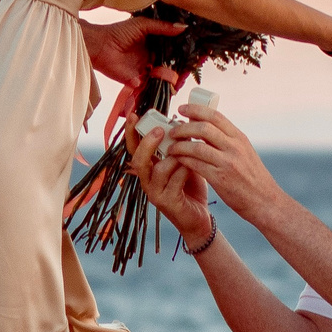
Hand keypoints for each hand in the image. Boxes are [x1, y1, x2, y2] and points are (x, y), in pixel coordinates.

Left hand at [82, 16, 187, 94]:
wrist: (100, 46)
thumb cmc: (119, 32)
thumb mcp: (143, 25)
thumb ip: (162, 27)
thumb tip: (183, 28)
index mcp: (155, 45)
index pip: (172, 51)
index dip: (182, 54)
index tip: (195, 56)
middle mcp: (152, 58)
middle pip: (169, 65)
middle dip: (179, 69)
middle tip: (190, 71)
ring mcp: (145, 70)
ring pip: (162, 77)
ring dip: (171, 79)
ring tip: (180, 80)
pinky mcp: (137, 81)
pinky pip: (150, 86)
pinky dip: (159, 88)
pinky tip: (169, 88)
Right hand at [128, 127, 215, 248]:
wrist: (199, 217)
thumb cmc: (191, 187)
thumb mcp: (184, 162)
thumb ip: (179, 146)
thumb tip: (184, 121)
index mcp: (149, 167)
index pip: (134, 147)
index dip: (131, 131)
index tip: (134, 114)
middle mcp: (147, 179)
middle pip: (138, 159)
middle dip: (148, 142)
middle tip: (161, 130)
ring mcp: (155, 192)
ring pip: (157, 170)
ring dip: (174, 157)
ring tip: (188, 151)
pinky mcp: (166, 203)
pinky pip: (174, 181)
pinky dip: (185, 171)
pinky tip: (194, 167)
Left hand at [157, 106, 286, 221]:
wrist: (265, 201)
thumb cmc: (252, 178)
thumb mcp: (244, 152)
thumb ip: (227, 140)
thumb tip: (204, 126)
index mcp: (239, 138)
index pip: (215, 116)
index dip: (196, 110)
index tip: (182, 108)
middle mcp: (234, 147)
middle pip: (203, 128)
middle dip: (183, 128)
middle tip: (172, 131)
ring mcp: (228, 163)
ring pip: (196, 146)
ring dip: (179, 146)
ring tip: (171, 147)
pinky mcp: (220, 179)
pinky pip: (195, 165)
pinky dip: (183, 160)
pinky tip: (177, 160)